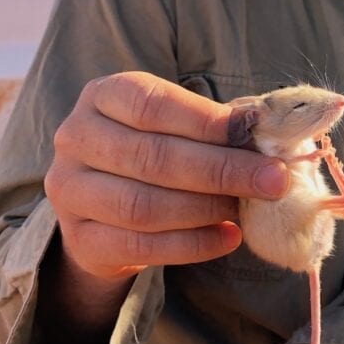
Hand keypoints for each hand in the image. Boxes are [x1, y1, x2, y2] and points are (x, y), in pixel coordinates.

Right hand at [44, 71, 289, 279]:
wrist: (104, 208)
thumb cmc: (153, 151)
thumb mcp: (176, 125)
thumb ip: (214, 127)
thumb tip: (266, 133)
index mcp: (102, 96)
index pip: (153, 105)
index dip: (206, 122)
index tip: (254, 135)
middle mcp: (76, 139)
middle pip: (153, 157)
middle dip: (221, 170)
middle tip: (272, 181)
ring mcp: (70, 191)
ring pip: (144, 206)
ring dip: (205, 209)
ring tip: (245, 209)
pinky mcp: (79, 239)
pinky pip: (142, 246)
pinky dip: (193, 245)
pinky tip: (229, 237)